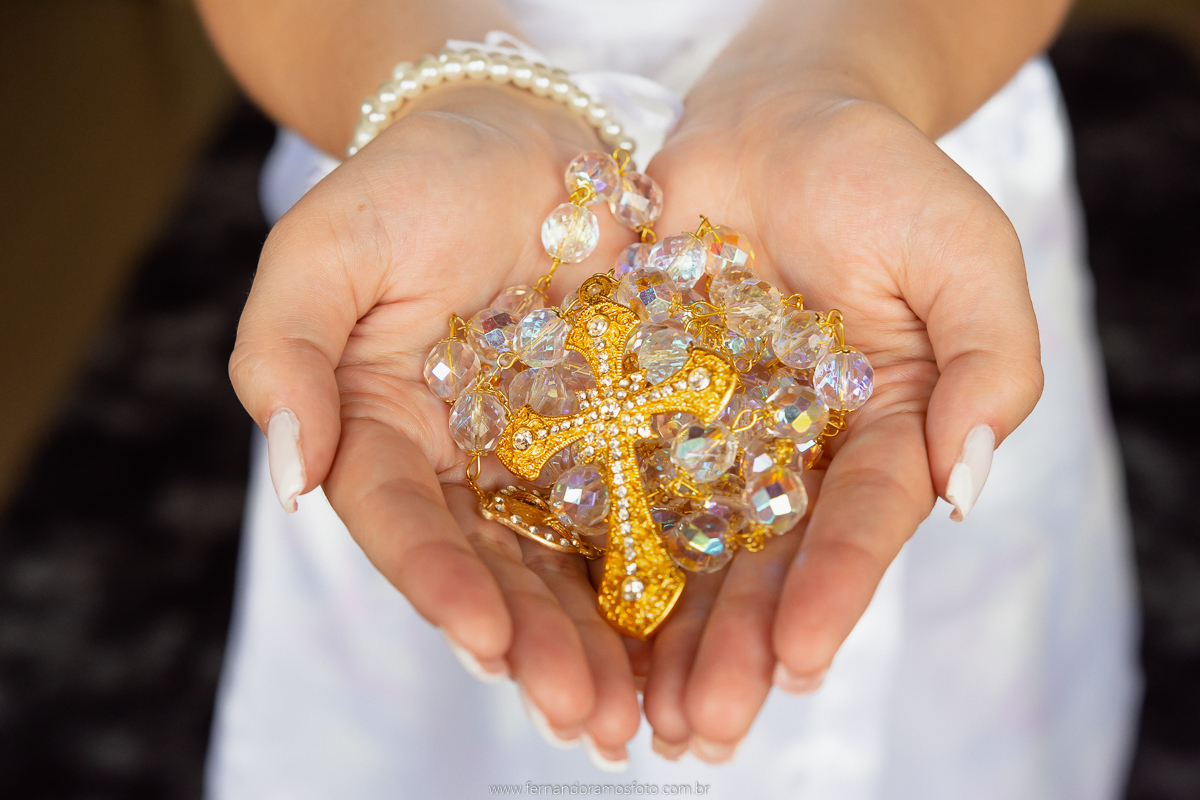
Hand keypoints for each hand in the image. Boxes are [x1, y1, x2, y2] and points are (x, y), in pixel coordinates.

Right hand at [229, 84, 641, 760]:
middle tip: (586, 718)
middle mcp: (459, 463)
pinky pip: (634, 512)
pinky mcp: (612, 437)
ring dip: (596, 642)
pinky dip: (654, 578)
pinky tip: (686, 640)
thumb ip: (286, 353)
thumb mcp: (325, 248)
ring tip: (635, 715)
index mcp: (381, 430)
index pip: (403, 524)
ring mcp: (538, 456)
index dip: (439, 584)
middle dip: (534, 646)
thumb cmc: (412, 181)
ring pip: (563, 563)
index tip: (485, 639)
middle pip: (491, 569)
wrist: (520, 134)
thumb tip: (290, 475)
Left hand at [638, 87, 1042, 760]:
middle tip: (706, 726)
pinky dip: (599, 550)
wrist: (774, 119)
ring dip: (667, 634)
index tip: (798, 658)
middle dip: (739, 645)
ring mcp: (716, 436)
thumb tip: (966, 484)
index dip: (834, 590)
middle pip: (768, 561)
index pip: (861, 523)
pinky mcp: (643, 406)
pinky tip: (575, 621)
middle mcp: (795, 453)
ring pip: (690, 546)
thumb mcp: (962, 250)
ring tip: (643, 715)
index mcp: (882, 431)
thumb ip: (990, 362)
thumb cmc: (879, 173)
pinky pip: (619, 481)